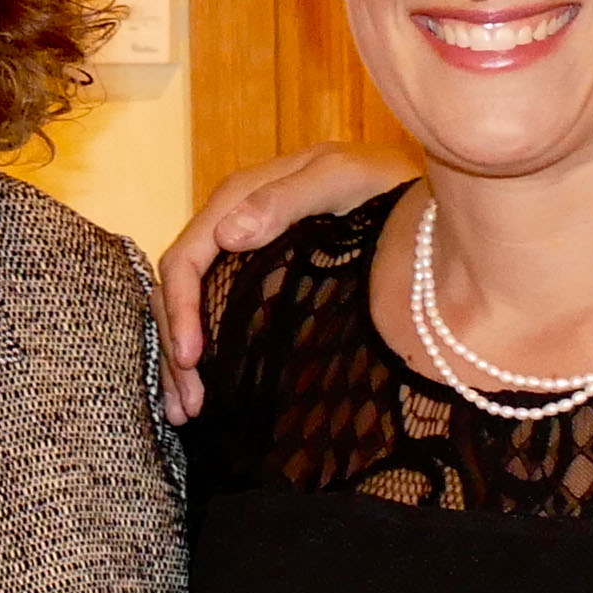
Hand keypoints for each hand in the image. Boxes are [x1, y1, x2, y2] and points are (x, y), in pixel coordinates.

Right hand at [156, 143, 415, 419]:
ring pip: (189, 307)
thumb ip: (285, 199)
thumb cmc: (381, 184)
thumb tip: (226, 236)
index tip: (192, 360)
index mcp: (237, 200)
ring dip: (180, 361)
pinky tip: (203, 391)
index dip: (182, 310)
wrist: (416, 193)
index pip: (187, 258)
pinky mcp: (255, 276)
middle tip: (189, 406)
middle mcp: (229, 225)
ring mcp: (239, 252)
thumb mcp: (341, 180)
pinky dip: (203, 354)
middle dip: (176, 347)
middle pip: (179, 290)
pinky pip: (214, 312)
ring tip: (186, 412)